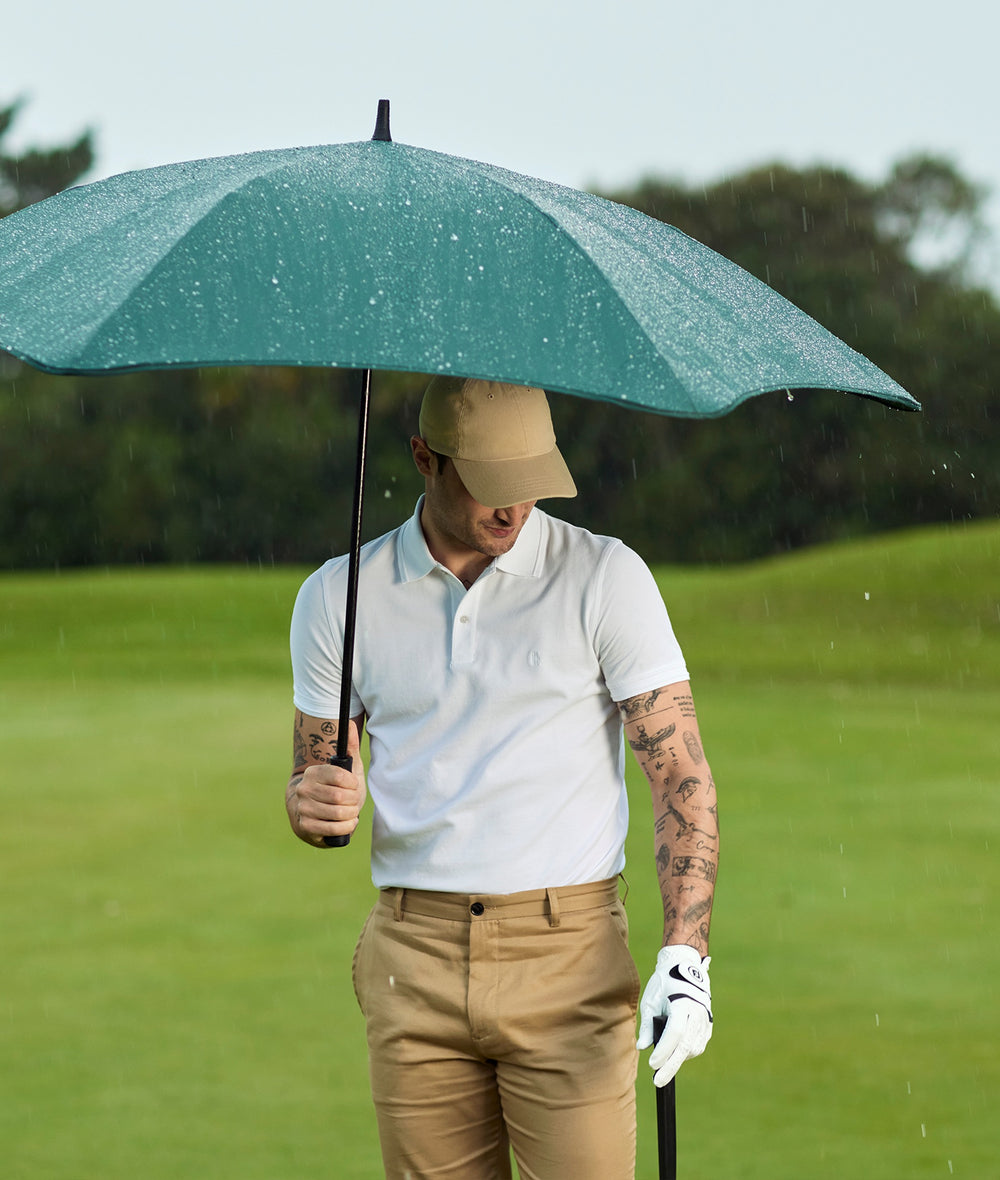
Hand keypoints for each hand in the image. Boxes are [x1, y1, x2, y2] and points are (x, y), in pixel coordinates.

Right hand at [288, 722, 364, 844]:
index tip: (353, 786)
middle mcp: (304, 789)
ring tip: (350, 812)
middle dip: (353, 801)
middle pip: (340, 796)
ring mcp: (303, 808)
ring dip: (350, 814)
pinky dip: (346, 827)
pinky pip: (333, 829)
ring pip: (338, 813)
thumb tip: (351, 724)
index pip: (340, 776)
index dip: (353, 784)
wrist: (316, 813)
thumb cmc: (335, 789)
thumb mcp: (346, 768)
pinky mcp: (305, 827)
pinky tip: (346, 823)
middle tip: (352, 801)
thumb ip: (349, 746)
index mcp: (313, 772)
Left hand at [637, 944, 712, 1086]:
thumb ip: (648, 1025)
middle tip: (658, 1081)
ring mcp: (705, 1019)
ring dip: (678, 1058)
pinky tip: (676, 1054)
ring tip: (663, 1062)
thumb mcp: (651, 1000)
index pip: (674, 1034)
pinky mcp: (708, 1023)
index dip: (664, 1051)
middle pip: (685, 1046)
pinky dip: (687, 1051)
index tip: (652, 1065)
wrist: (685, 965)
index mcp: (683, 1004)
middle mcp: (697, 1013)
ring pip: (693, 1047)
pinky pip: (698, 1044)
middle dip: (671, 1066)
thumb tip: (643, 1047)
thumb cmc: (664, 982)